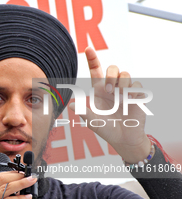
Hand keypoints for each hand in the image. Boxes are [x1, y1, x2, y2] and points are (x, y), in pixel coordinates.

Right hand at [0, 171, 35, 198]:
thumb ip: (4, 192)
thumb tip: (21, 183)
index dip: (12, 173)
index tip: (23, 173)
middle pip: (1, 180)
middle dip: (17, 177)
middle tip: (29, 177)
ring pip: (6, 188)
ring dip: (21, 184)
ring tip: (30, 182)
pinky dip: (19, 198)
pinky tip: (27, 197)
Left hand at [69, 47, 150, 162]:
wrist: (124, 139)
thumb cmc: (106, 129)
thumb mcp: (93, 122)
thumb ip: (84, 113)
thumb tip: (72, 105)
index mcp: (99, 91)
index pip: (95, 71)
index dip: (92, 59)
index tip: (88, 48)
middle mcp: (112, 88)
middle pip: (112, 68)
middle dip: (111, 75)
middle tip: (109, 90)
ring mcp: (124, 91)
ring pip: (125, 74)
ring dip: (122, 83)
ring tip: (120, 98)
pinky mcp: (136, 96)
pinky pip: (137, 85)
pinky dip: (133, 92)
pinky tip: (129, 102)